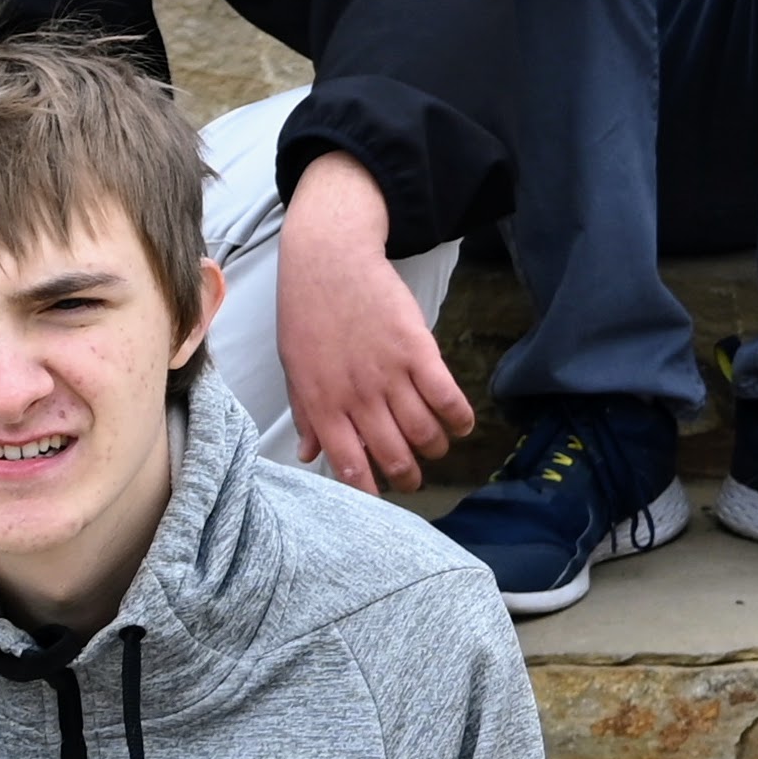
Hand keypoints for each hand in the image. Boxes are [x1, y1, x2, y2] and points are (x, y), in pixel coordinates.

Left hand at [274, 152, 471, 492]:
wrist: (329, 261)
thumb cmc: (307, 313)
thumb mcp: (295, 368)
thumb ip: (306, 414)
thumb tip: (309, 455)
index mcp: (323, 405)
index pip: (349, 464)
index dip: (369, 490)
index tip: (381, 497)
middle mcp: (357, 396)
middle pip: (394, 454)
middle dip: (410, 476)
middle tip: (416, 477)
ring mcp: (389, 373)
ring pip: (424, 431)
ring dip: (436, 447)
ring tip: (438, 446)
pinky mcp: (417, 350)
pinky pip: (446, 396)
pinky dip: (459, 417)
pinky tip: (462, 423)